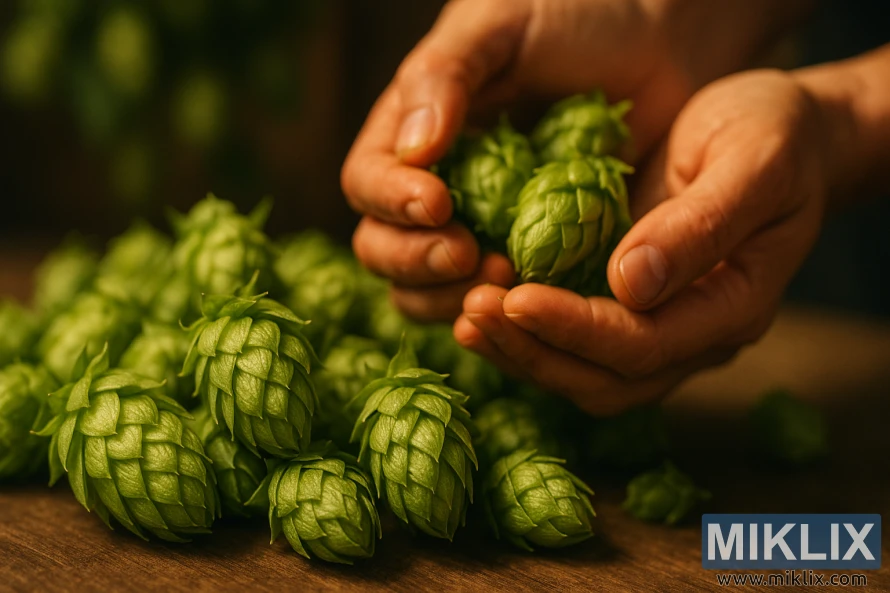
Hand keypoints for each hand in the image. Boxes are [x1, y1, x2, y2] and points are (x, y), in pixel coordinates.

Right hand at [342, 0, 807, 321]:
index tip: (438, 204)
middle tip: (471, 255)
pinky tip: (541, 296)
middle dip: (418, 262)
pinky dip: (509, 308)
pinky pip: (501, 299)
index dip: (391, 203)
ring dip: (454, 297)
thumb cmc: (568, 16)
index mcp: (410, 135)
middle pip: (384, 250)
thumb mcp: (499, 24)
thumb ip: (446, 75)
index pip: (367, 184)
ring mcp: (479, 229)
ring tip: (505, 277)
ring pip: (428, 291)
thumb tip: (413, 150)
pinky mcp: (530, 257)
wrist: (652, 42)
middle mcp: (433, 190)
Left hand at [456, 70, 829, 414]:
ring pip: (583, 375)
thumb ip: (701, 225)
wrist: (781, 136)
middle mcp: (694, 335)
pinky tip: (481, 307)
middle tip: (471, 312)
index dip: (576, 330)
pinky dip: (525, 334)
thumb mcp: (754, 163)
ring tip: (464, 317)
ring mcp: (660, 328)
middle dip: (535, 352)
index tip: (514, 297)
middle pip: (606, 380)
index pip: (644, 345)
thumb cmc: (775, 137)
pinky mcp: (628, 310)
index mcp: (733, 308)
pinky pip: (572, 345)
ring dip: (521, 352)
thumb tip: (631, 284)